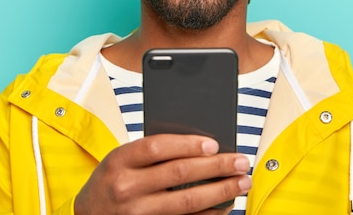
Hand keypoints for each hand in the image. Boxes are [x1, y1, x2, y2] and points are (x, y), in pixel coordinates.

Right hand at [73, 134, 250, 214]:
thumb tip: (200, 147)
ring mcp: (137, 213)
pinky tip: (224, 207)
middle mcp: (127, 188)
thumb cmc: (111, 182)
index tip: (214, 144)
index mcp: (119, 160)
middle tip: (241, 162)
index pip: (158, 147)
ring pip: (186, 203)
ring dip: (220, 192)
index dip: (188, 144)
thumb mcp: (121, 160)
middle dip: (216, 166)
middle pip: (179, 174)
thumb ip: (151, 153)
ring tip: (241, 183)